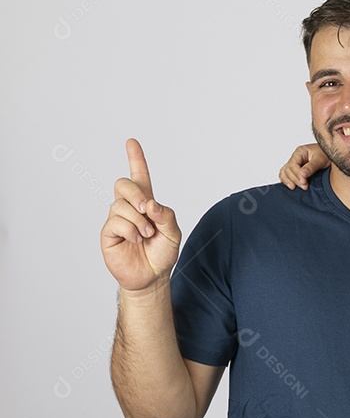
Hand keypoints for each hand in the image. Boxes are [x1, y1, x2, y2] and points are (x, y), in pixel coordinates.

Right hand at [100, 139, 181, 292]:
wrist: (152, 276)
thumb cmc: (162, 252)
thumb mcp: (173, 233)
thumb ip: (166, 216)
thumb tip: (150, 204)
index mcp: (146, 203)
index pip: (140, 177)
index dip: (136, 159)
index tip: (131, 142)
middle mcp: (129, 207)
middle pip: (123, 184)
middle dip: (136, 193)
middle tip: (148, 209)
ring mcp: (117, 219)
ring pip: (122, 205)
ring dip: (139, 220)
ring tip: (146, 235)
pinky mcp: (108, 232)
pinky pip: (117, 222)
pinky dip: (131, 231)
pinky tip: (136, 240)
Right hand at [279, 143, 328, 189]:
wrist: (332, 156)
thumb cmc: (326, 155)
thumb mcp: (320, 160)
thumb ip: (311, 167)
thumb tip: (302, 175)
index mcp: (300, 151)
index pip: (293, 164)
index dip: (297, 174)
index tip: (304, 182)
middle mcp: (296, 157)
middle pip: (288, 169)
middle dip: (295, 179)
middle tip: (304, 186)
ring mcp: (295, 163)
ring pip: (284, 172)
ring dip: (289, 181)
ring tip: (295, 188)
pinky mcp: (296, 170)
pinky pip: (286, 174)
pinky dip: (287, 180)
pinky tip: (292, 186)